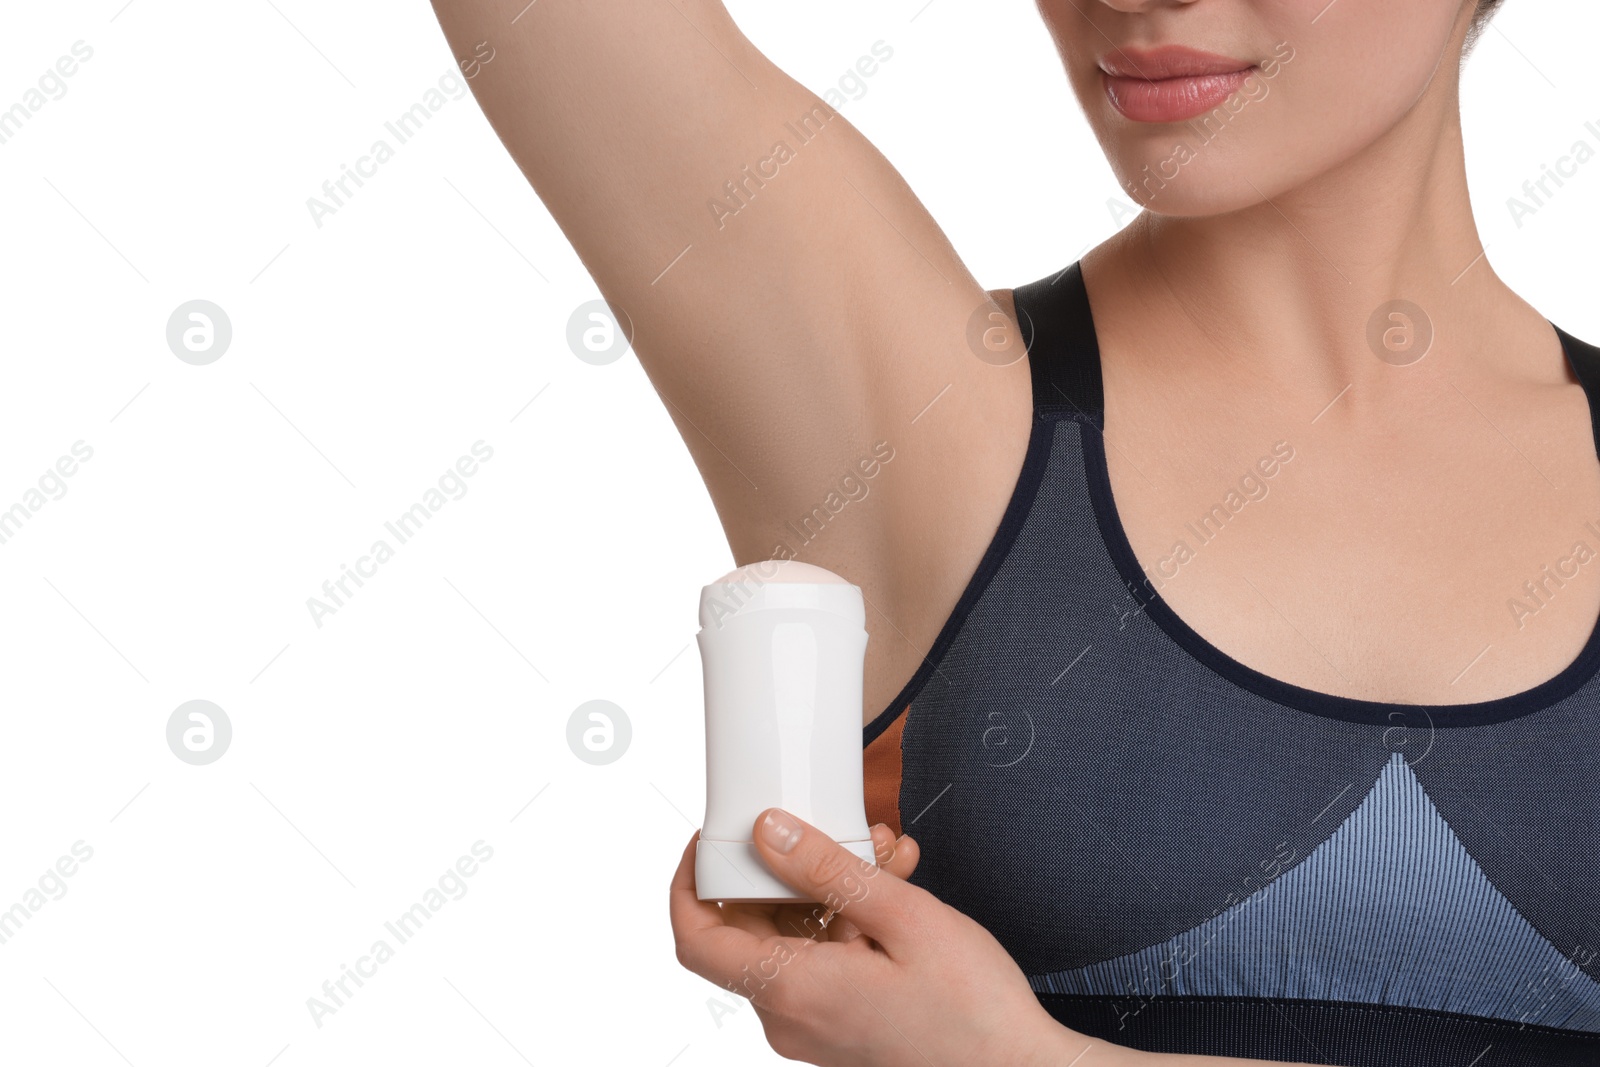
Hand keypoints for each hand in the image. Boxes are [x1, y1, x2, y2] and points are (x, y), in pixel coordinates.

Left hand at [669, 808, 1086, 1065]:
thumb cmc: (974, 1013)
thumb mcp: (904, 918)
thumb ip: (827, 870)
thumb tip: (767, 832)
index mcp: (793, 992)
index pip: (696, 937)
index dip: (689, 882)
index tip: (709, 840)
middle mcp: (791, 1017)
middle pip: (751, 928)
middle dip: (788, 868)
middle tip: (836, 830)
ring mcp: (815, 1026)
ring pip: (794, 937)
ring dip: (831, 889)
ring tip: (886, 857)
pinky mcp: (840, 1025)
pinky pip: (821, 961)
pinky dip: (848, 921)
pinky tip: (893, 890)